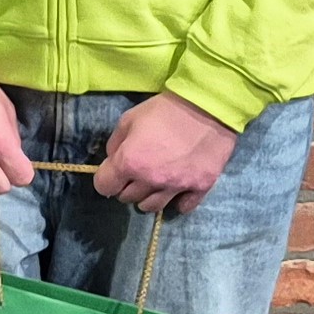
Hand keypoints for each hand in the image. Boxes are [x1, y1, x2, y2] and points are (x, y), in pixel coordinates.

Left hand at [98, 91, 238, 214]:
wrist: (208, 107)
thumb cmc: (165, 110)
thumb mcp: (129, 119)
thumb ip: (115, 143)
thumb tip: (113, 160)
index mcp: (130, 162)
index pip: (104, 186)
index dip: (106, 179)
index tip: (113, 172)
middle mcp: (151, 180)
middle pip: (128, 197)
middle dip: (126, 186)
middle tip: (134, 173)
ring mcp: (177, 186)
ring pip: (152, 207)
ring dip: (147, 197)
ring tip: (153, 183)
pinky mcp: (200, 187)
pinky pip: (184, 207)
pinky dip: (177, 201)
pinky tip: (176, 190)